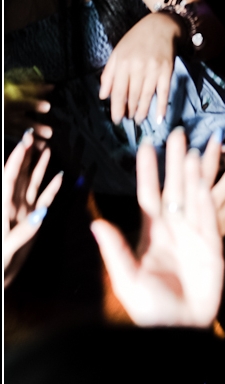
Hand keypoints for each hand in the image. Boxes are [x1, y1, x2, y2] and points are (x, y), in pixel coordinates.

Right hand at [4, 68, 53, 140]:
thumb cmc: (8, 97)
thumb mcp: (17, 90)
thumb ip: (34, 89)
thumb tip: (52, 86)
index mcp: (12, 104)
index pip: (23, 104)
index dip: (35, 106)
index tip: (48, 107)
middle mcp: (10, 116)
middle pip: (23, 123)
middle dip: (36, 128)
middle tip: (50, 133)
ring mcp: (9, 126)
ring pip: (22, 134)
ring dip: (34, 140)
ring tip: (45, 145)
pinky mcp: (10, 132)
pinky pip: (20, 140)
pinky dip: (30, 145)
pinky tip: (40, 148)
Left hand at [4, 131, 62, 287]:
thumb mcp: (6, 250)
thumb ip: (23, 232)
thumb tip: (41, 213)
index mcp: (4, 208)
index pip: (10, 177)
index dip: (17, 158)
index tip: (26, 139)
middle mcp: (14, 206)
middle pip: (21, 175)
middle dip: (27, 155)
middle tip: (35, 134)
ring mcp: (23, 212)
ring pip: (32, 184)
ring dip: (39, 166)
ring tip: (46, 148)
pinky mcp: (32, 221)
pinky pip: (44, 200)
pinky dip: (52, 188)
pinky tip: (60, 176)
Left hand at [90, 128, 223, 327]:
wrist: (179, 331)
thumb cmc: (150, 309)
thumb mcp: (127, 280)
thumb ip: (115, 250)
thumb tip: (95, 223)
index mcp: (151, 233)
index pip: (149, 194)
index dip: (148, 171)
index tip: (147, 146)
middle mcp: (173, 228)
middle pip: (175, 187)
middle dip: (175, 161)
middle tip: (178, 133)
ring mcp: (194, 235)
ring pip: (193, 195)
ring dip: (193, 172)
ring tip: (193, 148)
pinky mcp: (212, 246)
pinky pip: (209, 215)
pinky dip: (206, 196)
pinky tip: (203, 178)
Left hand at [99, 12, 180, 125]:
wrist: (160, 26)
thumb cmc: (136, 40)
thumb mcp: (118, 53)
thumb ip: (109, 75)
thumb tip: (103, 96)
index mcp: (123, 63)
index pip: (118, 92)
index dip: (117, 109)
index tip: (116, 120)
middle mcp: (138, 67)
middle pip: (132, 96)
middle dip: (129, 111)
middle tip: (128, 119)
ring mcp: (154, 69)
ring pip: (147, 96)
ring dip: (142, 112)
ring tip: (139, 119)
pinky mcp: (167, 70)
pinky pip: (164, 92)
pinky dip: (162, 106)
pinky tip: (159, 118)